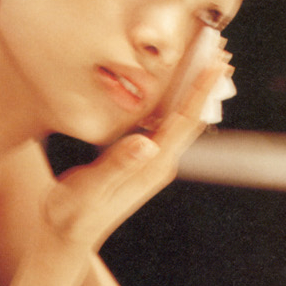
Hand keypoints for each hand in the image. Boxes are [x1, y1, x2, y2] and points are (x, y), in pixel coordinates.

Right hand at [41, 54, 230, 253]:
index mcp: (152, 165)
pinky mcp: (139, 159)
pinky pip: (161, 123)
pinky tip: (166, 86)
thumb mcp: (90, 190)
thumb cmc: (73, 213)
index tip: (214, 62)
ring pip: (177, 118)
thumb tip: (145, 143)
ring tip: (201, 60)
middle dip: (204, 83)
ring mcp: (150, 161)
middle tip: (218, 49)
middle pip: (189, 116)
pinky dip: (169, 99)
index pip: (184, 121)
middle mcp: (158, 162)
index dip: (200, 90)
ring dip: (190, 88)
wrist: (67, 236)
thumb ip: (116, 167)